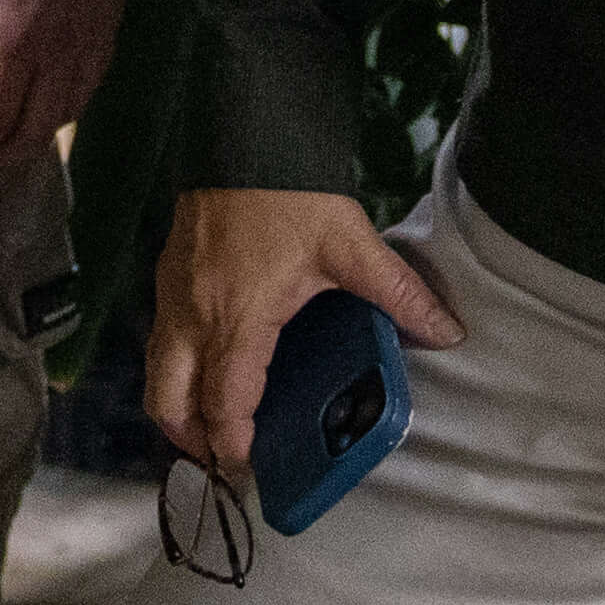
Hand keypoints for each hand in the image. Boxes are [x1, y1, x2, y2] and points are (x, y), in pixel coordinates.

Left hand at [0, 0, 120, 179]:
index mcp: (17, 41)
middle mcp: (62, 51)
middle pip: (33, 131)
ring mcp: (93, 38)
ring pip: (66, 114)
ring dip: (34, 139)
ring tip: (5, 143)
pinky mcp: (112, 22)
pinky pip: (90, 87)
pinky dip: (64, 110)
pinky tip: (48, 105)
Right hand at [149, 190, 451, 480]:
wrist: (242, 135)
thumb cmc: (291, 195)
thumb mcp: (351, 245)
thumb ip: (399, 293)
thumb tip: (448, 332)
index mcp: (238, 319)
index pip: (224, 402)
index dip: (232, 444)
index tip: (249, 470)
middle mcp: (193, 317)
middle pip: (169, 402)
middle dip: (192, 440)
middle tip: (225, 457)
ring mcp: (171, 298)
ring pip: (156, 375)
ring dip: (178, 409)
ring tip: (214, 424)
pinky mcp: (165, 278)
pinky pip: (159, 344)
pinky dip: (176, 372)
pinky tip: (210, 367)